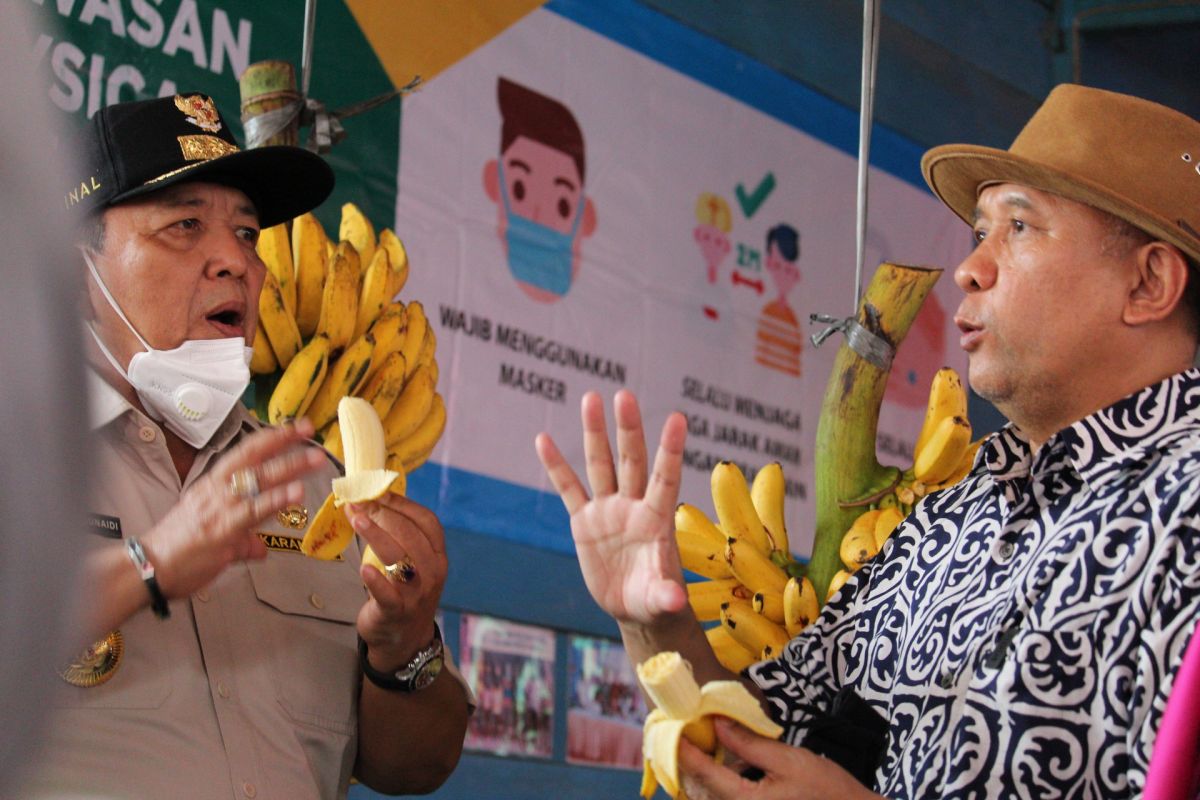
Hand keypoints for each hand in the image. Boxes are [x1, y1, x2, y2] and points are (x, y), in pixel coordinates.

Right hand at [141, 421, 328, 597]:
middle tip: (309, 430)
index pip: (244, 454)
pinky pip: (254, 509)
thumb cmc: (176, 550)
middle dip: (283, 443)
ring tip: (314, 458)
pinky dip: (277, 499)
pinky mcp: (224, 529)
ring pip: (259, 480)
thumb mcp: (212, 534)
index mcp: (212, 484)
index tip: (294, 428)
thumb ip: (242, 539)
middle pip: (253, 458)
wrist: (148, 568)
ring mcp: (221, 507)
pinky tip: (296, 492)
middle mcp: (217, 490)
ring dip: (289, 467)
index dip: (270, 439)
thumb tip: (259, 548)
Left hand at [347, 493, 446, 665]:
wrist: (403, 640)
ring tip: (356, 518)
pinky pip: (388, 594)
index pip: (427, 521)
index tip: (378, 492)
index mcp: (437, 556)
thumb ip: (401, 538)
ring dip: (377, 534)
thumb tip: (374, 501)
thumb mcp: (413, 563)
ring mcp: (415, 593)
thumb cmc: (403, 592)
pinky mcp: (395, 612)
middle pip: (412, 535)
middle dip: (384, 514)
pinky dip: (376, 580)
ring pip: (400, 558)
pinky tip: (363, 568)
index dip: (403, 504)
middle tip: (359, 503)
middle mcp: (432, 572)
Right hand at [534, 389, 688, 624]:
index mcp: (657, 521)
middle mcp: (634, 507)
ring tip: (590, 397)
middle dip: (627, 429)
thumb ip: (666, 595)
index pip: (665, 479)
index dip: (670, 450)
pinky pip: (568, 489)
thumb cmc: (655, 600)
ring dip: (595, 433)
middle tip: (624, 395)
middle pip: (631, 461)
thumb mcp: (660, 600)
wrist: (636, 606)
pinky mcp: (585, 522)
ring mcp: (608, 511)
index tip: (678, 417)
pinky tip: (543, 439)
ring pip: (600, 465)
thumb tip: (675, 600)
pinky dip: (556, 466)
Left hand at [679, 719, 884, 799]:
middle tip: (687, 736)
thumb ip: (749, 744)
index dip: (685, 751)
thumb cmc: (827, 790)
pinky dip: (723, 785)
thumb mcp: (788, 759)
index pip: (704, 775)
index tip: (673, 731)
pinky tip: (730, 765)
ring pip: (715, 798)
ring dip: (707, 776)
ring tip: (705, 747)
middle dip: (692, 765)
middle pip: (703, 792)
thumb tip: (718, 725)